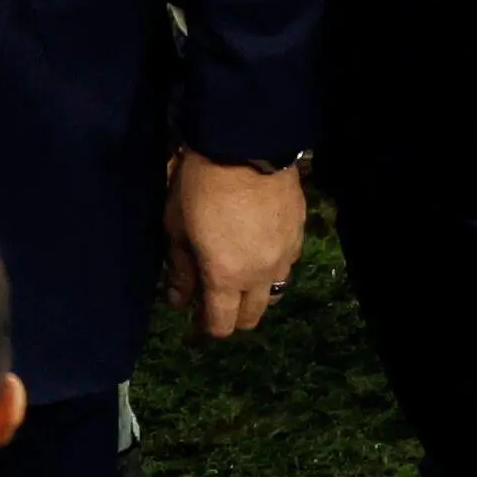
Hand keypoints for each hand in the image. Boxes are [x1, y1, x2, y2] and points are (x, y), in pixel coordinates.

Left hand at [161, 152, 304, 338]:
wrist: (246, 148)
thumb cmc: (200, 185)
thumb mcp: (177, 226)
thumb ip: (181, 269)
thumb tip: (178, 301)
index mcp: (227, 277)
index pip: (222, 324)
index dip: (207, 328)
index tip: (195, 322)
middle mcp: (261, 276)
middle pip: (252, 317)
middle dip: (231, 316)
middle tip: (213, 300)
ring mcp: (286, 258)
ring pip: (274, 293)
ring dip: (254, 294)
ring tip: (237, 276)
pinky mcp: (300, 237)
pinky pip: (286, 266)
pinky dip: (270, 267)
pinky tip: (256, 249)